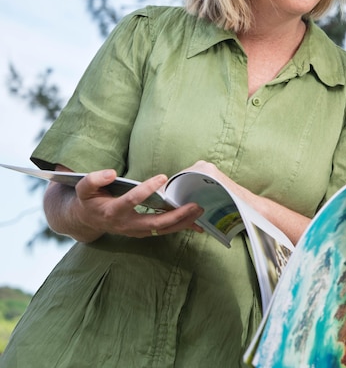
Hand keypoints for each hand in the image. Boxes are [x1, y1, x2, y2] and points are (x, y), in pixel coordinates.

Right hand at [47, 168, 203, 241]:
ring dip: (182, 222)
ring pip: (162, 230)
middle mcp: (125, 225)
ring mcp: (135, 231)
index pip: (131, 201)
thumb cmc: (89, 200)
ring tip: (200, 211)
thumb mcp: (84, 188)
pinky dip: (179, 227)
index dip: (146, 189)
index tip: (162, 177)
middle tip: (195, 205)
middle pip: (154, 223)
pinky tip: (195, 221)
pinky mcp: (142, 232)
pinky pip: (163, 231)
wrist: (86, 220)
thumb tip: (111, 173)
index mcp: (111, 212)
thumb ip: (94, 180)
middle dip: (175, 215)